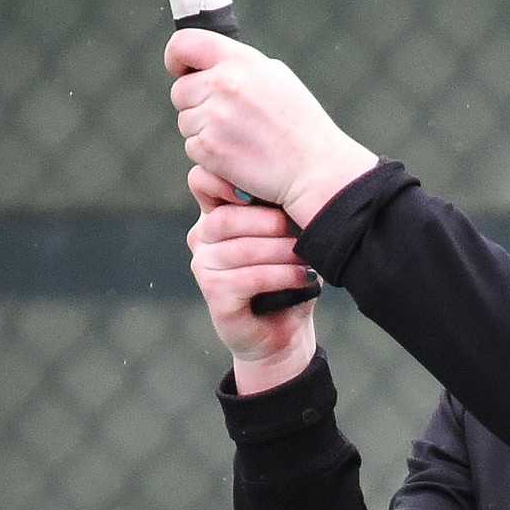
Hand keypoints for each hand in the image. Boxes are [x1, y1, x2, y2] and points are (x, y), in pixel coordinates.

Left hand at [165, 29, 377, 227]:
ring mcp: (214, 116)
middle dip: (197, 105)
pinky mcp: (208, 147)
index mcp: (241, 61)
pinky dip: (209, 155)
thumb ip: (239, 68)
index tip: (182, 71)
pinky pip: (192, 147)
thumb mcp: (277, 80)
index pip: (184, 44)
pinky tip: (239, 157)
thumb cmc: (300, 126)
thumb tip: (205, 66)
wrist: (315, 168)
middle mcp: (224, 84)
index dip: (176, 58)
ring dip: (204, 132)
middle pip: (181, 91)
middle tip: (230, 121)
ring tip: (242, 140)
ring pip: (186, 121)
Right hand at [186, 165, 318, 390]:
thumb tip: (294, 185)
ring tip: (307, 258)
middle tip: (303, 231)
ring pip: (240, 248)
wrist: (285, 330)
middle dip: (272, 223)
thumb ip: (279, 208)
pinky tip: (303, 278)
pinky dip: (280, 276)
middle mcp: (202, 236)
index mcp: (217, 213)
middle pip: (227, 216)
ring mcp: (203, 265)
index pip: (202, 180)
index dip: (226, 178)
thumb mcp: (290, 235)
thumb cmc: (290, 276)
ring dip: (282, 252)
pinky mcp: (213, 293)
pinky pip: (246, 278)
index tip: (263, 190)